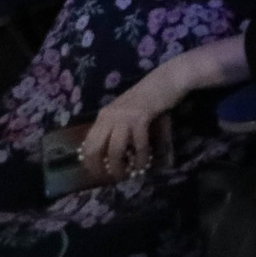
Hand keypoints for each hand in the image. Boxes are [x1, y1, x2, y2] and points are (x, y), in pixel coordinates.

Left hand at [79, 64, 179, 182]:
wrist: (168, 78)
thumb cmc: (149, 96)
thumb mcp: (128, 112)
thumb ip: (120, 128)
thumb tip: (114, 152)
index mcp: (104, 115)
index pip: (88, 143)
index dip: (90, 161)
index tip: (98, 173)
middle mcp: (109, 116)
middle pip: (95, 148)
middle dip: (100, 168)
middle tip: (110, 178)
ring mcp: (124, 117)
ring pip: (115, 150)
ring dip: (120, 167)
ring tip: (127, 175)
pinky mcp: (140, 118)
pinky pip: (138, 145)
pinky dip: (141, 158)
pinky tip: (144, 164)